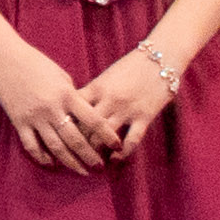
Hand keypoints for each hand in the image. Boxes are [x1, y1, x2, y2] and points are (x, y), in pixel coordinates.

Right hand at [0, 32, 113, 172]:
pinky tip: (51, 163)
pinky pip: (31, 145)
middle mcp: (52, 108)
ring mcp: (35, 117)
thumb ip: (73, 96)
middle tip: (100, 167)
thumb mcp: (62, 76)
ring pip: (55, 147)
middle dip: (90, 156)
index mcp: (67, 94)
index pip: (93, 120)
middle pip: (76, 139)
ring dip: (70, 162)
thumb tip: (81, 115)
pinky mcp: (19, 121)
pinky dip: (42, 157)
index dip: (107, 135)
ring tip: (81, 171)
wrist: (5, 58)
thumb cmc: (36, 63)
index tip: (117, 145)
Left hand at [68, 39, 189, 162]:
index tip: (60, 135)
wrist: (160, 58)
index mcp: (96, 88)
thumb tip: (74, 107)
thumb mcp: (106, 76)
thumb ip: (92, 92)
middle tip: (72, 154)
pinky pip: (131, 140)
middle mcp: (109, 100)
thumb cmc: (131, 66)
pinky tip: (115, 159)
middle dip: (77, 142)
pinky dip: (122, 153)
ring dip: (96, 151)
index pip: (73, 109)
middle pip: (85, 126)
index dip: (64, 123)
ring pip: (104, 136)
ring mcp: (126, 110)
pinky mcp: (144, 117)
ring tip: (91, 161)